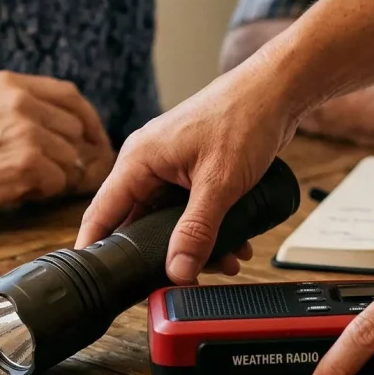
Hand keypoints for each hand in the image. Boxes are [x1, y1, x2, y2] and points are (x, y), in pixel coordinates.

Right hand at [0, 71, 112, 224]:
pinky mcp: (26, 162)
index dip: (88, 120)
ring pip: (70, 157)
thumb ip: (28, 109)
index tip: (94, 140)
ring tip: (19, 179)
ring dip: (53, 175)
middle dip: (71, 154)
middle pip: (75, 128)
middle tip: (49, 171)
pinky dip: (43, 192)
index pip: (70, 95)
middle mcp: (19, 100)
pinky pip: (59, 181)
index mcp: (10, 83)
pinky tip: (15, 189)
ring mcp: (24, 130)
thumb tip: (82, 130)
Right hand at [77, 55, 298, 282]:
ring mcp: (171, 167)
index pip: (101, 213)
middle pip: (138, 223)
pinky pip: (191, 210)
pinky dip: (209, 229)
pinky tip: (235, 244)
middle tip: (181, 280)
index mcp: (139, 160)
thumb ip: (196, 230)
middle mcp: (149, 164)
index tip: (100, 282)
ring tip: (224, 262)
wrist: (277, 92)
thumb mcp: (219, 183)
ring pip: (169, 220)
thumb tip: (178, 272)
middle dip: (162, 254)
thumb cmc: (243, 118)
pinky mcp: (194, 171)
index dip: (96, 249)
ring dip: (194, 244)